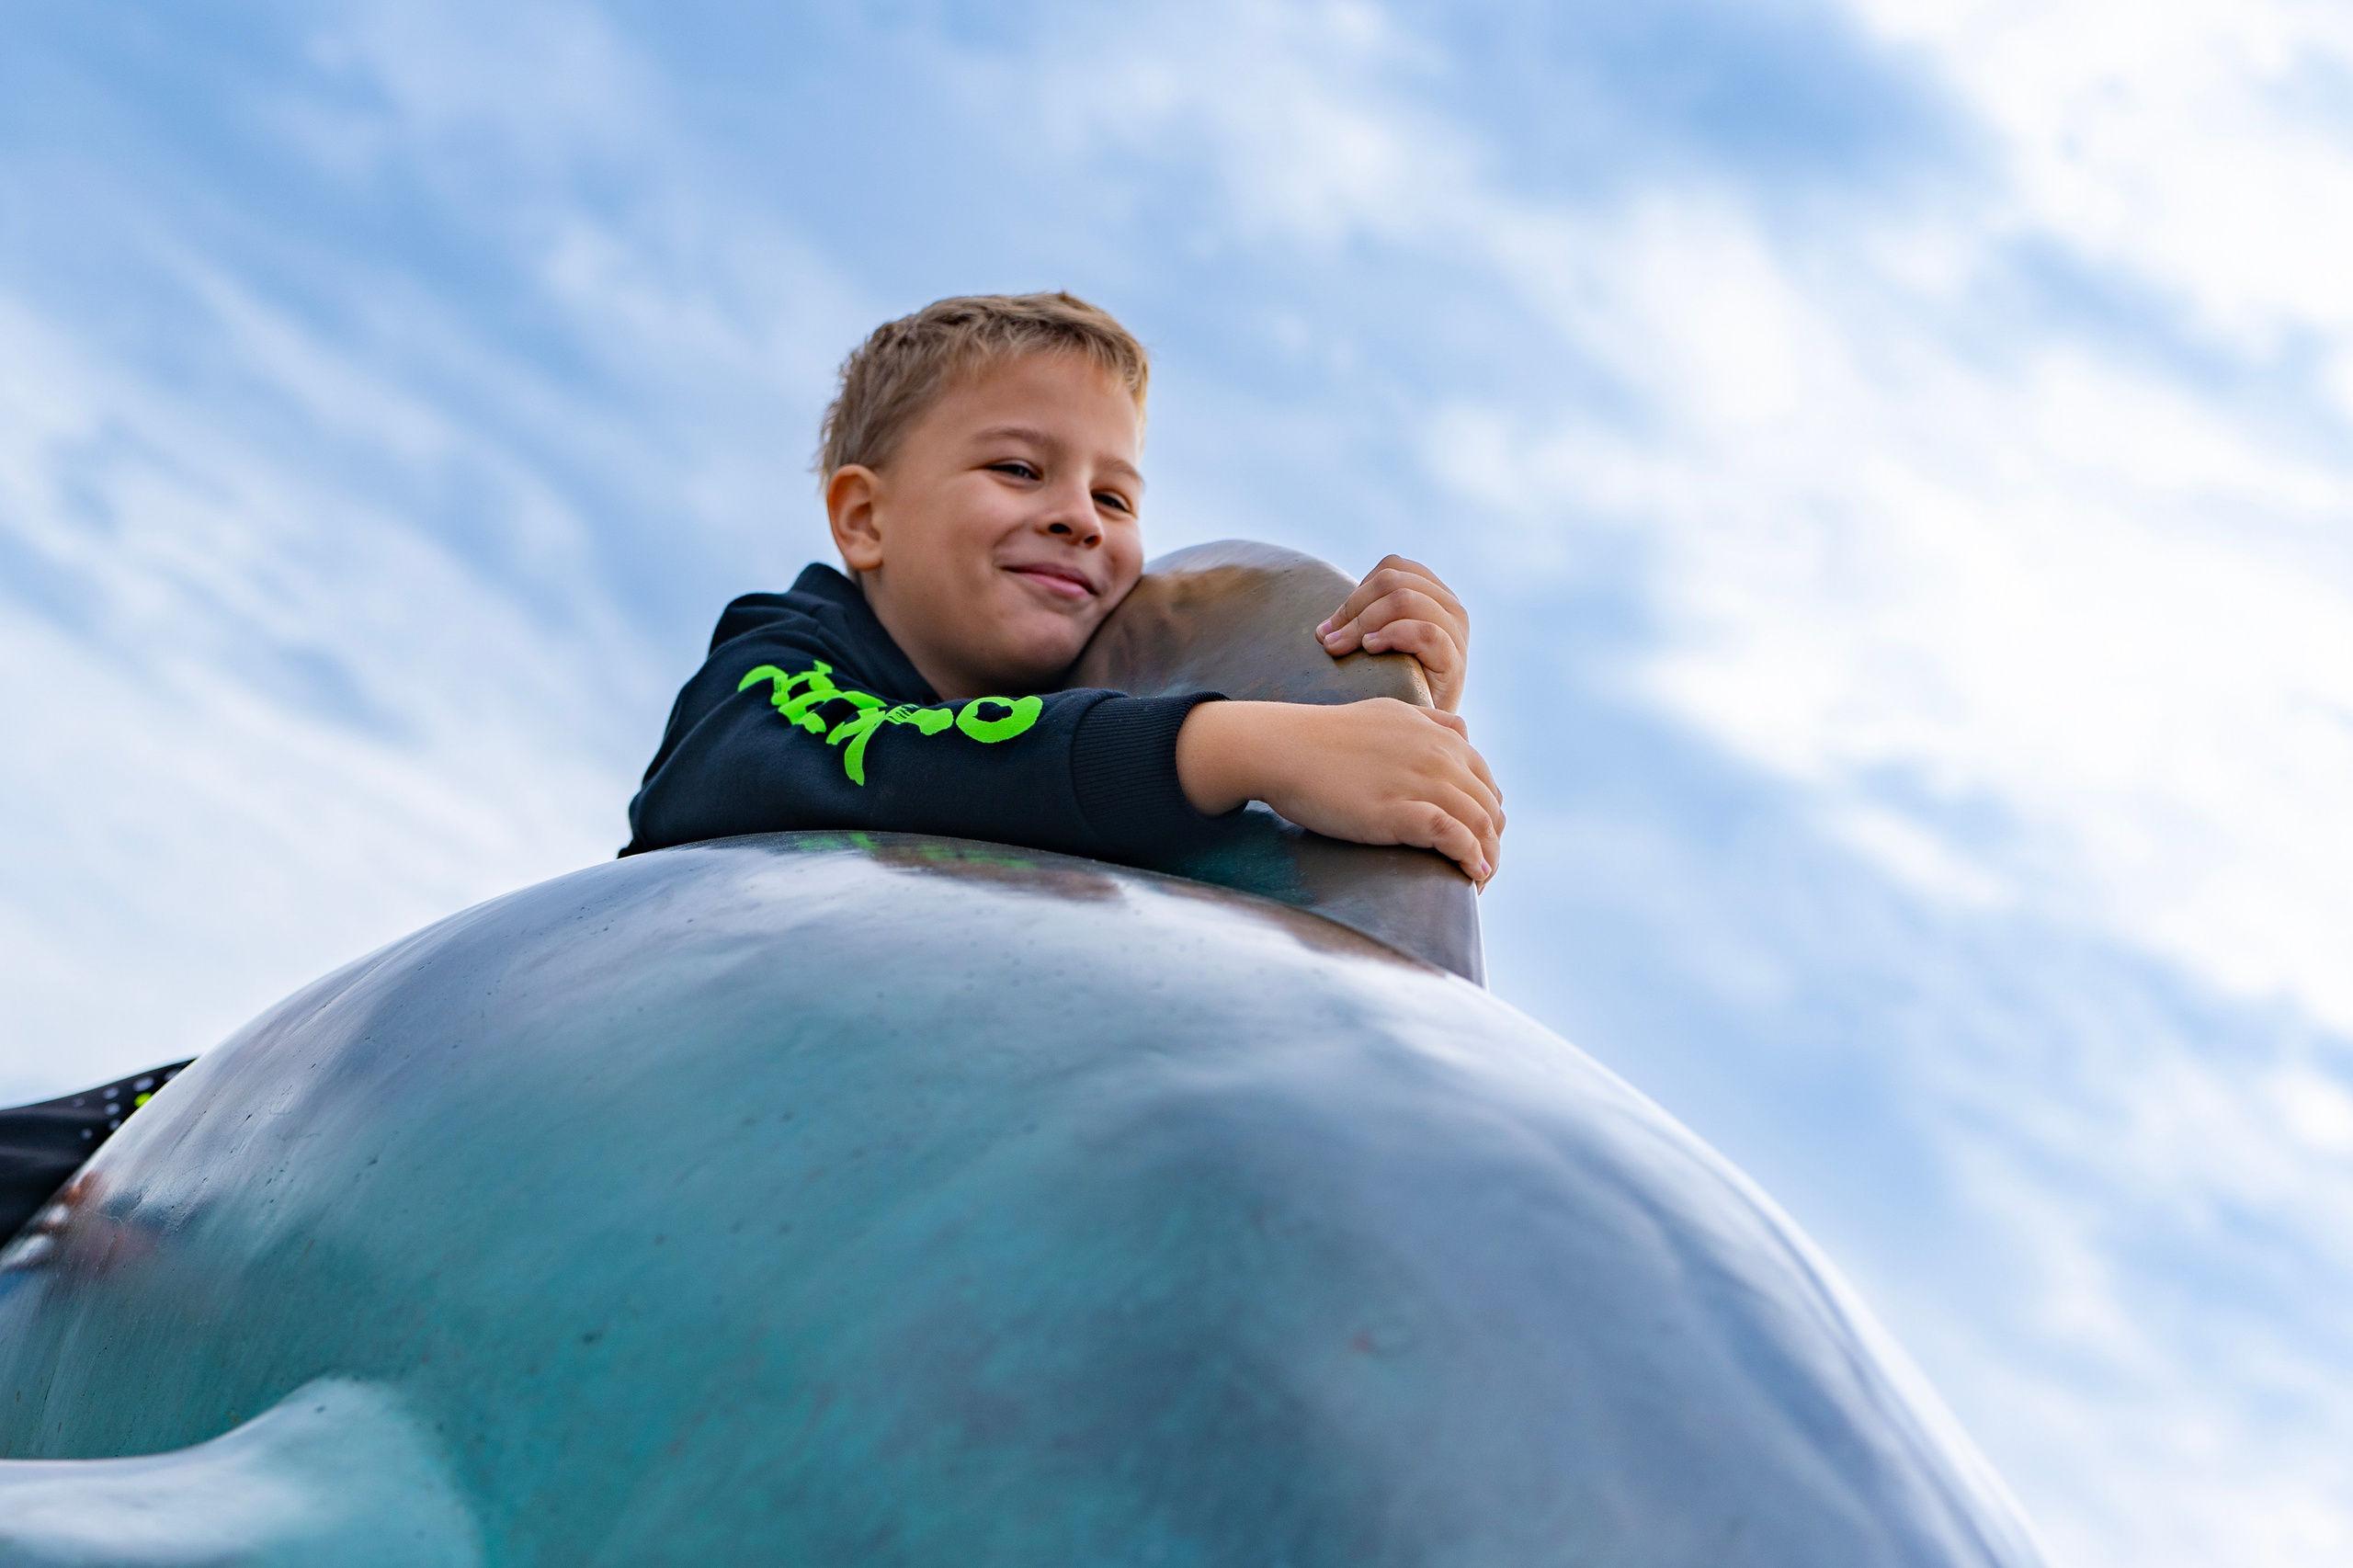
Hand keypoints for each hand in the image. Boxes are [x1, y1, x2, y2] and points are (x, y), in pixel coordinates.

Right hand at [1175, 699, 1503, 885]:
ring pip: (1480, 823)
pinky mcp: (1402, 811)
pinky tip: (1471, 875)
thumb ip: (1427, 721)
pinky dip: (1472, 858)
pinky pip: (1455, 837)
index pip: (1484, 780)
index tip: (1475, 840)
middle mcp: (1439, 756)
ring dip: (1487, 858)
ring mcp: (1423, 782)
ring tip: (1478, 882)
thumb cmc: (1324, 737)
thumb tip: (1457, 731)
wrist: (1282, 747)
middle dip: (1491, 841)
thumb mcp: (1387, 713)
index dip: (1486, 814)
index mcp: (1438, 735)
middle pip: (1488, 805)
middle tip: (1478, 870)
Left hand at [1315, 555, 1470, 712]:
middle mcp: (1451, 610)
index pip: (1393, 568)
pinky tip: (1370, 649)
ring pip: (1405, 600)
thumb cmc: (1394, 690)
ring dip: (1364, 622)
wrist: (1421, 735)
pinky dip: (1392, 635)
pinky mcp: (1455, 663)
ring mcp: (1457, 635)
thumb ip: (1362, 625)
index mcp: (1434, 596)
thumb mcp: (1377, 647)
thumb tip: (1322, 631)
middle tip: (1328, 641)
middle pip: (1393, 581)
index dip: (1357, 591)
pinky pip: (1425, 632)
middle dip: (1353, 609)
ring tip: (1342, 647)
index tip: (1332, 626)